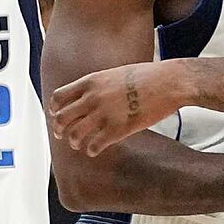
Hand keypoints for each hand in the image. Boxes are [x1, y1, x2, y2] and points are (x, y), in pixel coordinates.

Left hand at [49, 61, 179, 155]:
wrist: (169, 82)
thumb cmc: (147, 76)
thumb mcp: (115, 73)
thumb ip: (99, 85)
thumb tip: (90, 96)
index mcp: (91, 81)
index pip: (59, 97)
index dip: (55, 109)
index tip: (57, 116)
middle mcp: (93, 98)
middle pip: (62, 118)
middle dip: (60, 129)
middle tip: (63, 135)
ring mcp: (104, 114)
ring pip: (75, 135)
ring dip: (74, 142)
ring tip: (79, 145)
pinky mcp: (118, 129)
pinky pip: (94, 146)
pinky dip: (91, 150)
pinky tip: (95, 150)